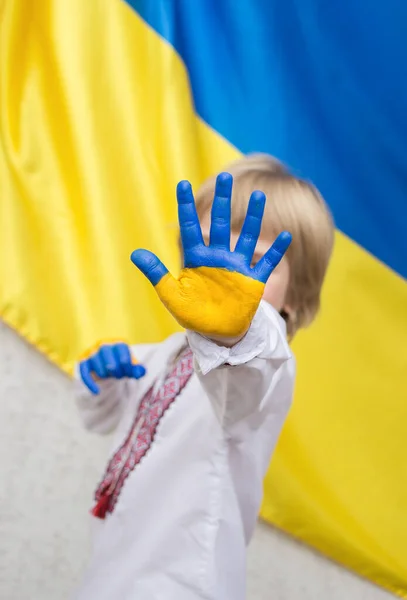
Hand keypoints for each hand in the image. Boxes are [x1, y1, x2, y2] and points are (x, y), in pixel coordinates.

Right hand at [79, 343, 145, 394]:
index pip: (123, 356)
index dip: (127, 368)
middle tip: (119, 376)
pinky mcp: (83, 360)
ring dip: (105, 375)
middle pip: (111, 363)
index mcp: (118, 343)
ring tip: (110, 375)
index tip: (128, 373)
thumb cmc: (120, 362)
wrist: (106, 360)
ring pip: (98, 368)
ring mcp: (92, 352)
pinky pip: (85, 373)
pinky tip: (96, 392)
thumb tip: (139, 373)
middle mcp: (104, 344)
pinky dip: (90, 384)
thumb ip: (138, 369)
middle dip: (117, 373)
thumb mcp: (131, 364)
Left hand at [131, 172, 291, 338]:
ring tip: (259, 196)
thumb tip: (134, 253)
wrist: (217, 334)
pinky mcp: (253, 281)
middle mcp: (218, 257)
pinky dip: (276, 251)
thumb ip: (157, 274)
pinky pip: (267, 263)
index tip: (183, 184)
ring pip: (247, 236)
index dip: (186, 206)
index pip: (190, 227)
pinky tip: (285, 236)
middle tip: (225, 176)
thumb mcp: (172, 296)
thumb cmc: (194, 315)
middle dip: (223, 201)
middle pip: (221, 223)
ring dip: (254, 218)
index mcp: (197, 259)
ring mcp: (237, 267)